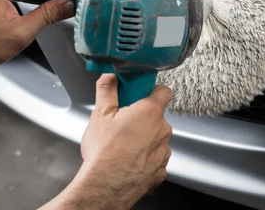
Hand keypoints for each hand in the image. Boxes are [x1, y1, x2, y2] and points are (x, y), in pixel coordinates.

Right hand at [41, 74, 172, 209]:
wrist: (104, 188)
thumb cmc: (103, 153)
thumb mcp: (100, 115)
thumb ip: (107, 90)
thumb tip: (110, 76)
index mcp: (149, 112)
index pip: (164, 91)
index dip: (152, 91)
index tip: (140, 94)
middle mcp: (162, 129)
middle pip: (157, 116)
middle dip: (142, 117)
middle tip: (123, 123)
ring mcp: (164, 151)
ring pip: (156, 137)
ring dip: (145, 138)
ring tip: (123, 145)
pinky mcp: (161, 169)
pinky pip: (155, 157)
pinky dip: (145, 157)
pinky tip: (129, 160)